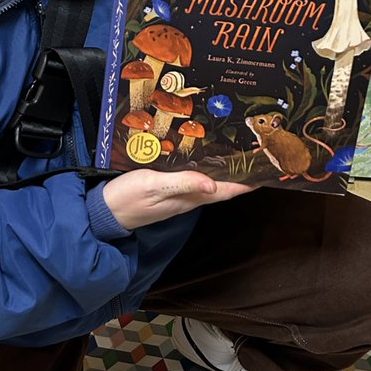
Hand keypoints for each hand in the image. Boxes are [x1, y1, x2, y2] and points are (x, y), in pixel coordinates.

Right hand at [102, 169, 255, 229]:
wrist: (103, 214)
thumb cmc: (126, 198)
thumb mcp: (153, 186)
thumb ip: (182, 183)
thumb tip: (214, 185)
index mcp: (189, 198)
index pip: (227, 190)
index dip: (248, 182)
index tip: (268, 170)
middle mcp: (189, 198)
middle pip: (224, 187)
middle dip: (243, 174)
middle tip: (261, 157)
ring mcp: (179, 196)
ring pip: (212, 183)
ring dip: (227, 172)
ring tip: (242, 156)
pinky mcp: (169, 190)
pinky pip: (196, 180)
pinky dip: (208, 170)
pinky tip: (209, 161)